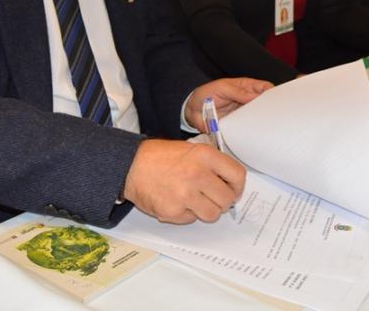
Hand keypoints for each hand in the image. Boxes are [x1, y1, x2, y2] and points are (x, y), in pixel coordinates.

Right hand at [123, 139, 245, 223]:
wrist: (131, 166)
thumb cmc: (160, 157)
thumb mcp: (191, 149)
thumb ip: (212, 164)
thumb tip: (230, 183)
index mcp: (205, 156)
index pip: (237, 175)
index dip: (238, 186)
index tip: (233, 189)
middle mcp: (197, 175)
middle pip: (227, 199)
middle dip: (223, 201)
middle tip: (213, 198)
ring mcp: (185, 195)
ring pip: (213, 214)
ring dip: (207, 210)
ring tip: (194, 200)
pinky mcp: (173, 211)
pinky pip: (192, 219)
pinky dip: (187, 214)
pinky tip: (177, 201)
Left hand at [185, 77, 273, 131]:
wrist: (192, 109)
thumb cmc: (206, 93)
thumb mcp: (222, 88)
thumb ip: (238, 92)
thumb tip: (255, 96)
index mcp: (246, 87)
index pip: (265, 88)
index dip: (273, 92)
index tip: (277, 99)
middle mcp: (248, 100)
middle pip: (265, 104)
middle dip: (271, 108)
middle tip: (275, 114)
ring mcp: (244, 113)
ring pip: (259, 117)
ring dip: (264, 121)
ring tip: (268, 125)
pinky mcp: (238, 125)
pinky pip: (248, 128)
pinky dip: (253, 130)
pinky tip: (256, 133)